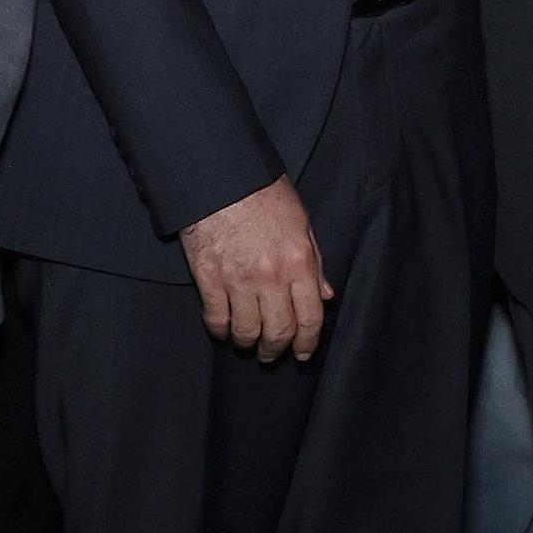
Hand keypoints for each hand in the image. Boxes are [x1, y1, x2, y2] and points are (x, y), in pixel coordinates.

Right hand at [183, 174, 330, 362]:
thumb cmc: (263, 194)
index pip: (310, 316)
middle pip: (278, 330)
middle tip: (273, 354)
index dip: (308, 341)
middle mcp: (271, 277)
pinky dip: (220, 330)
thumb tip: (324, 295)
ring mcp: (238, 279)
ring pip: (246, 330)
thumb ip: (314, 261)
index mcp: (299, 263)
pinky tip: (223, 330)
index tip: (304, 352)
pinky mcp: (208, 278)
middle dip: (277, 349)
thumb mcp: (301, 222)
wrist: (220, 178)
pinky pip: (216, 318)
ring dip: (248, 343)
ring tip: (248, 344)